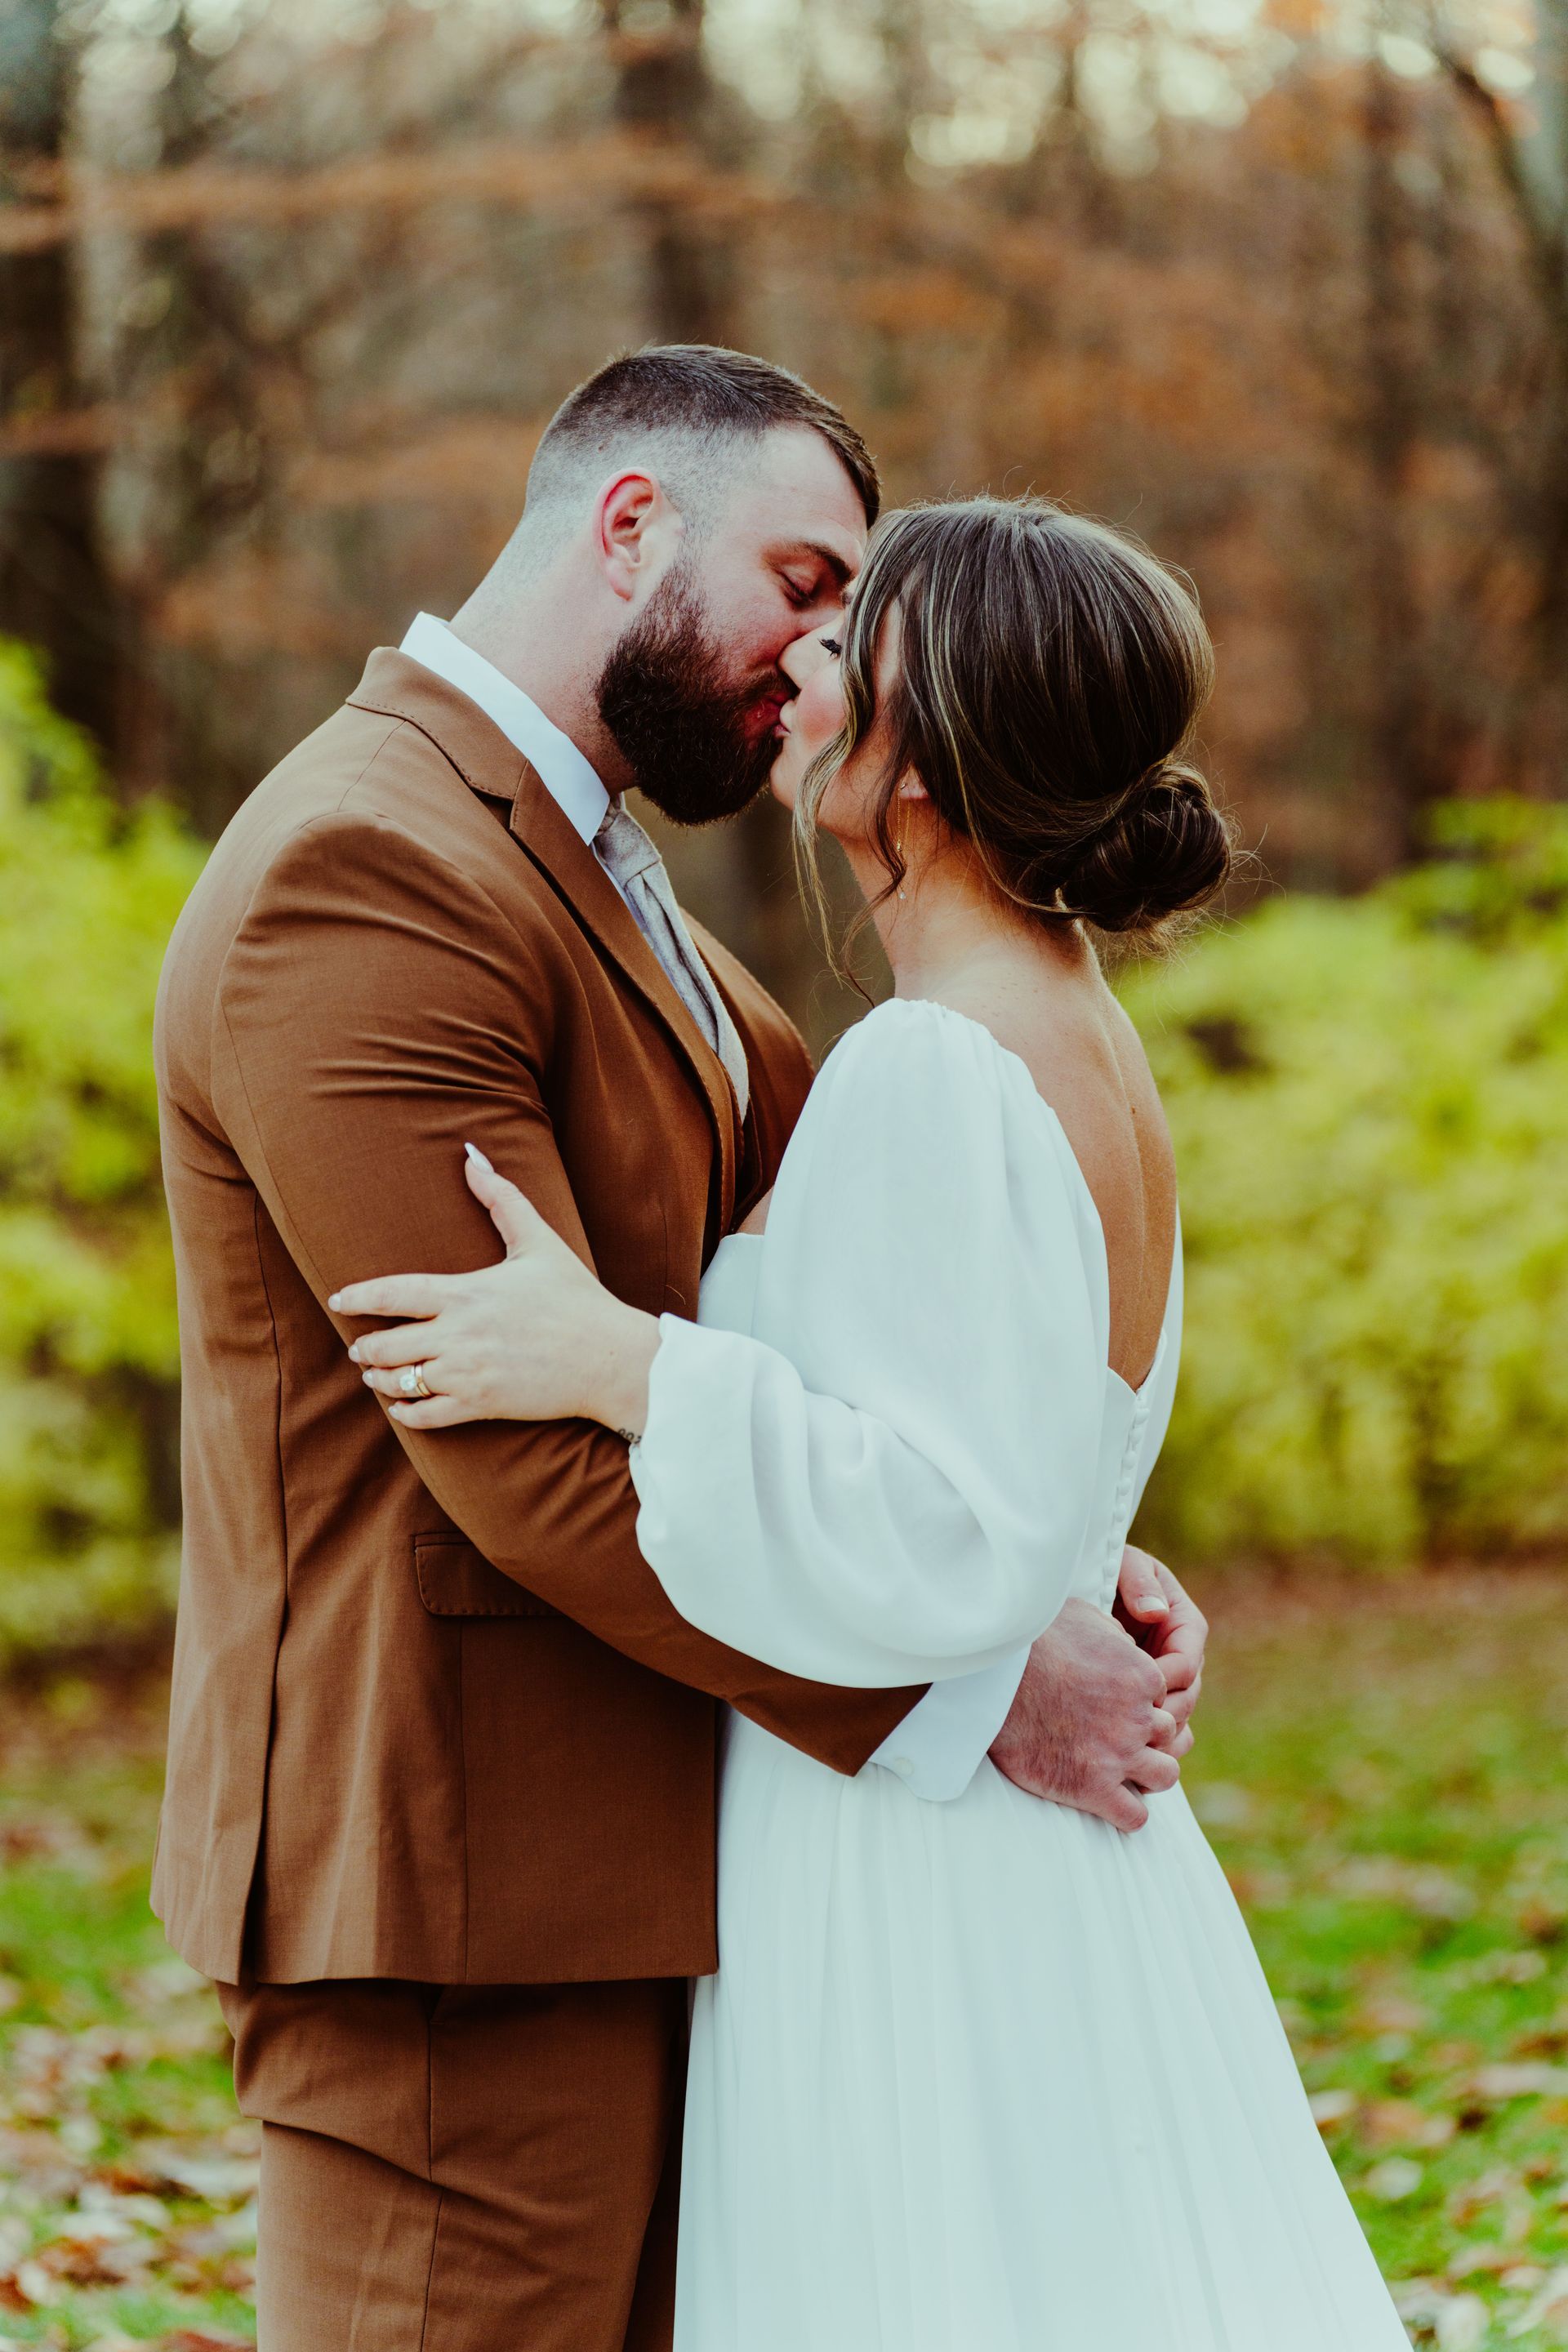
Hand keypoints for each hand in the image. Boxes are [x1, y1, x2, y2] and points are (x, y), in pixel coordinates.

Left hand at [328, 1149, 660, 1433]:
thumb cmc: (575, 1297)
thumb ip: (501, 1198)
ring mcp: (468, 1373)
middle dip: (364, 1348)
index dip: (357, 1298)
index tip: (339, 1299)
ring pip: (400, 1382)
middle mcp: (459, 1334)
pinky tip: (404, 1407)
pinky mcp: (482, 1405)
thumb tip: (472, 1155)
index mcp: (465, 1293)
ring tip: (375, 1376)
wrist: (611, 1358)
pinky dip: (406, 1413)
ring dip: (379, 1380)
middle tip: (358, 1347)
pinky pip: (426, 1416)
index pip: (391, 1294)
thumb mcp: (539, 1241)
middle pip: (385, 1345)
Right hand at [988, 1598, 1179, 1831]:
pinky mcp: (1093, 1787)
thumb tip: (1128, 1642)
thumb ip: (1116, 1634)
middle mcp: (1138, 1717)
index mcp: (1141, 1676)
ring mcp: (1118, 1754)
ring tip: (1122, 1770)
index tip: (1115, 1704)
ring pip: (1164, 1775)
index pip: (1162, 1697)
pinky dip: (1128, 1813)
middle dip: (1147, 1736)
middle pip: (1168, 1736)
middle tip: (1117, 1736)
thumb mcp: (1084, 1616)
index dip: (1141, 1701)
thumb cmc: (1032, 1640)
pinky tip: (1110, 1801)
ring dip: (1147, 1773)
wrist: (993, 1678)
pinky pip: (1135, 1816)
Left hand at [1114, 1545, 1205, 1758]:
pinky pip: (1163, 1727)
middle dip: (1164, 1714)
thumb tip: (1155, 1612)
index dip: (1167, 1678)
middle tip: (1132, 1729)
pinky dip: (1153, 1744)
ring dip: (1160, 1736)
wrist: (1081, 1583)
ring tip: (1133, 1748)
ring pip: (1177, 1717)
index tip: (1139, 1690)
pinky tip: (1132, 1758)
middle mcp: (1180, 1653)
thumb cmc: (1105, 1567)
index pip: (1187, 1660)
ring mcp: (1166, 1677)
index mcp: (1183, 1622)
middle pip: (1187, 1696)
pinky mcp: (1149, 1695)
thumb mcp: (1123, 1564)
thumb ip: (1138, 1582)